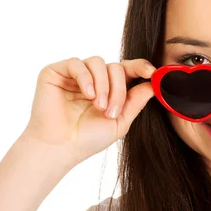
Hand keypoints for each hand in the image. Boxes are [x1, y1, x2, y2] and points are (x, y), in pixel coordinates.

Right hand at [21, 56, 155, 166]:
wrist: (60, 148)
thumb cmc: (87, 138)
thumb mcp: (120, 121)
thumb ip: (136, 101)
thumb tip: (154, 83)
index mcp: (109, 88)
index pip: (127, 70)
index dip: (140, 67)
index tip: (151, 73)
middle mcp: (93, 78)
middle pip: (115, 67)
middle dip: (118, 89)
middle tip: (111, 111)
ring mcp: (75, 74)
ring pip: (98, 62)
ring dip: (103, 85)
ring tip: (98, 106)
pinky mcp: (56, 71)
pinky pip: (77, 63)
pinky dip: (85, 78)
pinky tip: (87, 95)